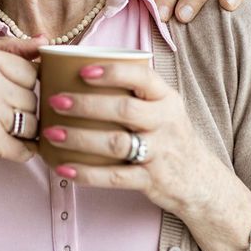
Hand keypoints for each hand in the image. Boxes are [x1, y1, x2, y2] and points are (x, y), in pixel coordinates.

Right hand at [0, 36, 42, 228]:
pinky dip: (19, 151)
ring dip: (22, 132)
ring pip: (33, 123)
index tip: (1, 92)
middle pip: (33, 98)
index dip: (22, 86)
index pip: (31, 71)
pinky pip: (25, 147)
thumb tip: (45, 41)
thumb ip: (9, 48)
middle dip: (21, 110)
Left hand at [42, 62, 250, 250]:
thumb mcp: (162, 108)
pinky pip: (115, 177)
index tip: (82, 71)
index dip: (112, 73)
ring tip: (52, 133)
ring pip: (116, 144)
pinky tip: (63, 167)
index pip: (142, 78)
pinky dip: (87, 174)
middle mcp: (166, 123)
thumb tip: (79, 70)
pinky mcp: (151, 180)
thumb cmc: (167, 135)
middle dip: (86, 104)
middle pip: (124, 110)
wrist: (199, 179)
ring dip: (80, 138)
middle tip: (55, 101)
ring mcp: (159, 153)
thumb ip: (133, 92)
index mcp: (166, 99)